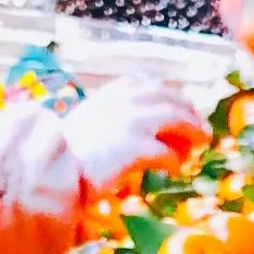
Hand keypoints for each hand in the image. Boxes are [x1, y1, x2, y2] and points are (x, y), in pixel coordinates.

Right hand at [62, 80, 202, 192]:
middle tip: (202, 128)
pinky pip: (165, 152)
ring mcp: (129, 122)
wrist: (51, 166)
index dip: (170, 95)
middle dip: (189, 110)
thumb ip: (112, 123)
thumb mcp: (90, 126)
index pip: (148, 85)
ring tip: (201, 144)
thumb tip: (134, 137)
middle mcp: (123, 102)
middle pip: (167, 97)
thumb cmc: (67, 152)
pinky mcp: (133, 148)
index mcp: (111, 94)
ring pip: (173, 118)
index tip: (182, 105)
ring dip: (191, 130)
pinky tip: (177, 168)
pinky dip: (174, 160)